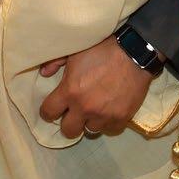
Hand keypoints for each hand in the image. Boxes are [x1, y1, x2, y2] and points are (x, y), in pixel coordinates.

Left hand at [38, 35, 155, 137]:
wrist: (134, 51)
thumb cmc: (102, 47)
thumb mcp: (75, 49)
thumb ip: (56, 61)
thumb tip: (44, 74)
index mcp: (70, 91)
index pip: (48, 112)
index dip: (48, 110)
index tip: (53, 108)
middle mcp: (85, 108)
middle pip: (68, 131)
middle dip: (69, 122)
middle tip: (74, 111)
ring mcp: (104, 115)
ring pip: (90, 130)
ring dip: (90, 120)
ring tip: (95, 107)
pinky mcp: (121, 118)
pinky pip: (110, 129)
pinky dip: (108, 122)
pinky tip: (109, 109)